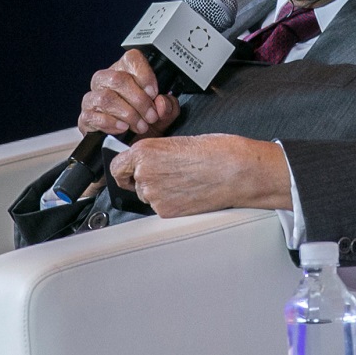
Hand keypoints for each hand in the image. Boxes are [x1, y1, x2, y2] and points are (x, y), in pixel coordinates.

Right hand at [78, 49, 180, 138]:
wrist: (131, 146)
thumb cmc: (146, 123)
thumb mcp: (164, 114)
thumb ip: (168, 105)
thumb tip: (161, 102)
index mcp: (125, 72)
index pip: (131, 59)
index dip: (144, 74)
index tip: (154, 92)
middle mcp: (106, 81)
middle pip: (118, 79)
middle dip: (139, 100)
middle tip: (151, 115)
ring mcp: (93, 98)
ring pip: (106, 98)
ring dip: (128, 114)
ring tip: (140, 125)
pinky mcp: (85, 117)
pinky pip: (93, 116)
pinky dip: (111, 123)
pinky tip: (123, 128)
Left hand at [109, 134, 292, 216]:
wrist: (238, 171)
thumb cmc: (218, 152)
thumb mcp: (180, 142)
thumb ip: (158, 153)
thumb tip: (150, 162)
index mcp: (145, 151)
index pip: (117, 167)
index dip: (125, 170)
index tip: (130, 172)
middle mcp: (145, 173)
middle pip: (134, 182)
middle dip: (149, 179)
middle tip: (172, 174)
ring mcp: (154, 195)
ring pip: (149, 196)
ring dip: (162, 191)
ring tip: (186, 181)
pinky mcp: (167, 212)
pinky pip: (162, 208)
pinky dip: (173, 202)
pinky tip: (190, 192)